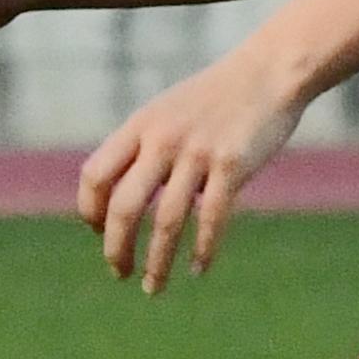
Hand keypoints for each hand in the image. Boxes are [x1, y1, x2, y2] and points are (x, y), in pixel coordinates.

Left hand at [74, 46, 308, 293]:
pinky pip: (212, 218)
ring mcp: (198, 153)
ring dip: (157, 262)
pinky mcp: (233, 165)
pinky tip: (198, 270)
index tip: (99, 232)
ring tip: (153, 287)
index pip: (95, 176)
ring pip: (167, 221)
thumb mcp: (166, 112)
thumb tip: (120, 198)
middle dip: (116, 248)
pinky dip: (203, 250)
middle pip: (124, 207)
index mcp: (139, 126)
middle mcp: (162, 140)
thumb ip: (142, 148)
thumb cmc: (215, 98)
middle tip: (118, 273)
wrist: (268, 71)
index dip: (90, 210)